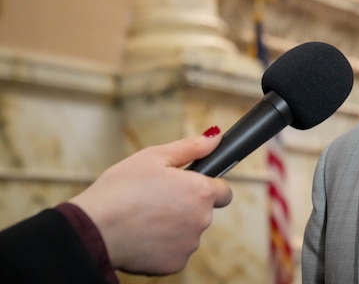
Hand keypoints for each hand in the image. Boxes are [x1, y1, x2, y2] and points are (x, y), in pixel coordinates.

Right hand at [69, 129, 232, 274]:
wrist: (92, 229)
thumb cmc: (120, 189)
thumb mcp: (154, 157)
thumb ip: (191, 147)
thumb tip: (215, 137)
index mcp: (200, 192)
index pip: (224, 192)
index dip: (208, 187)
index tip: (190, 186)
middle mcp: (201, 220)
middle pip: (203, 212)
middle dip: (186, 205)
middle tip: (156, 199)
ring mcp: (188, 245)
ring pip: (188, 232)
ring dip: (174, 226)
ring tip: (144, 217)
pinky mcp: (174, 265)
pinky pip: (174, 252)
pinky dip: (162, 245)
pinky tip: (141, 235)